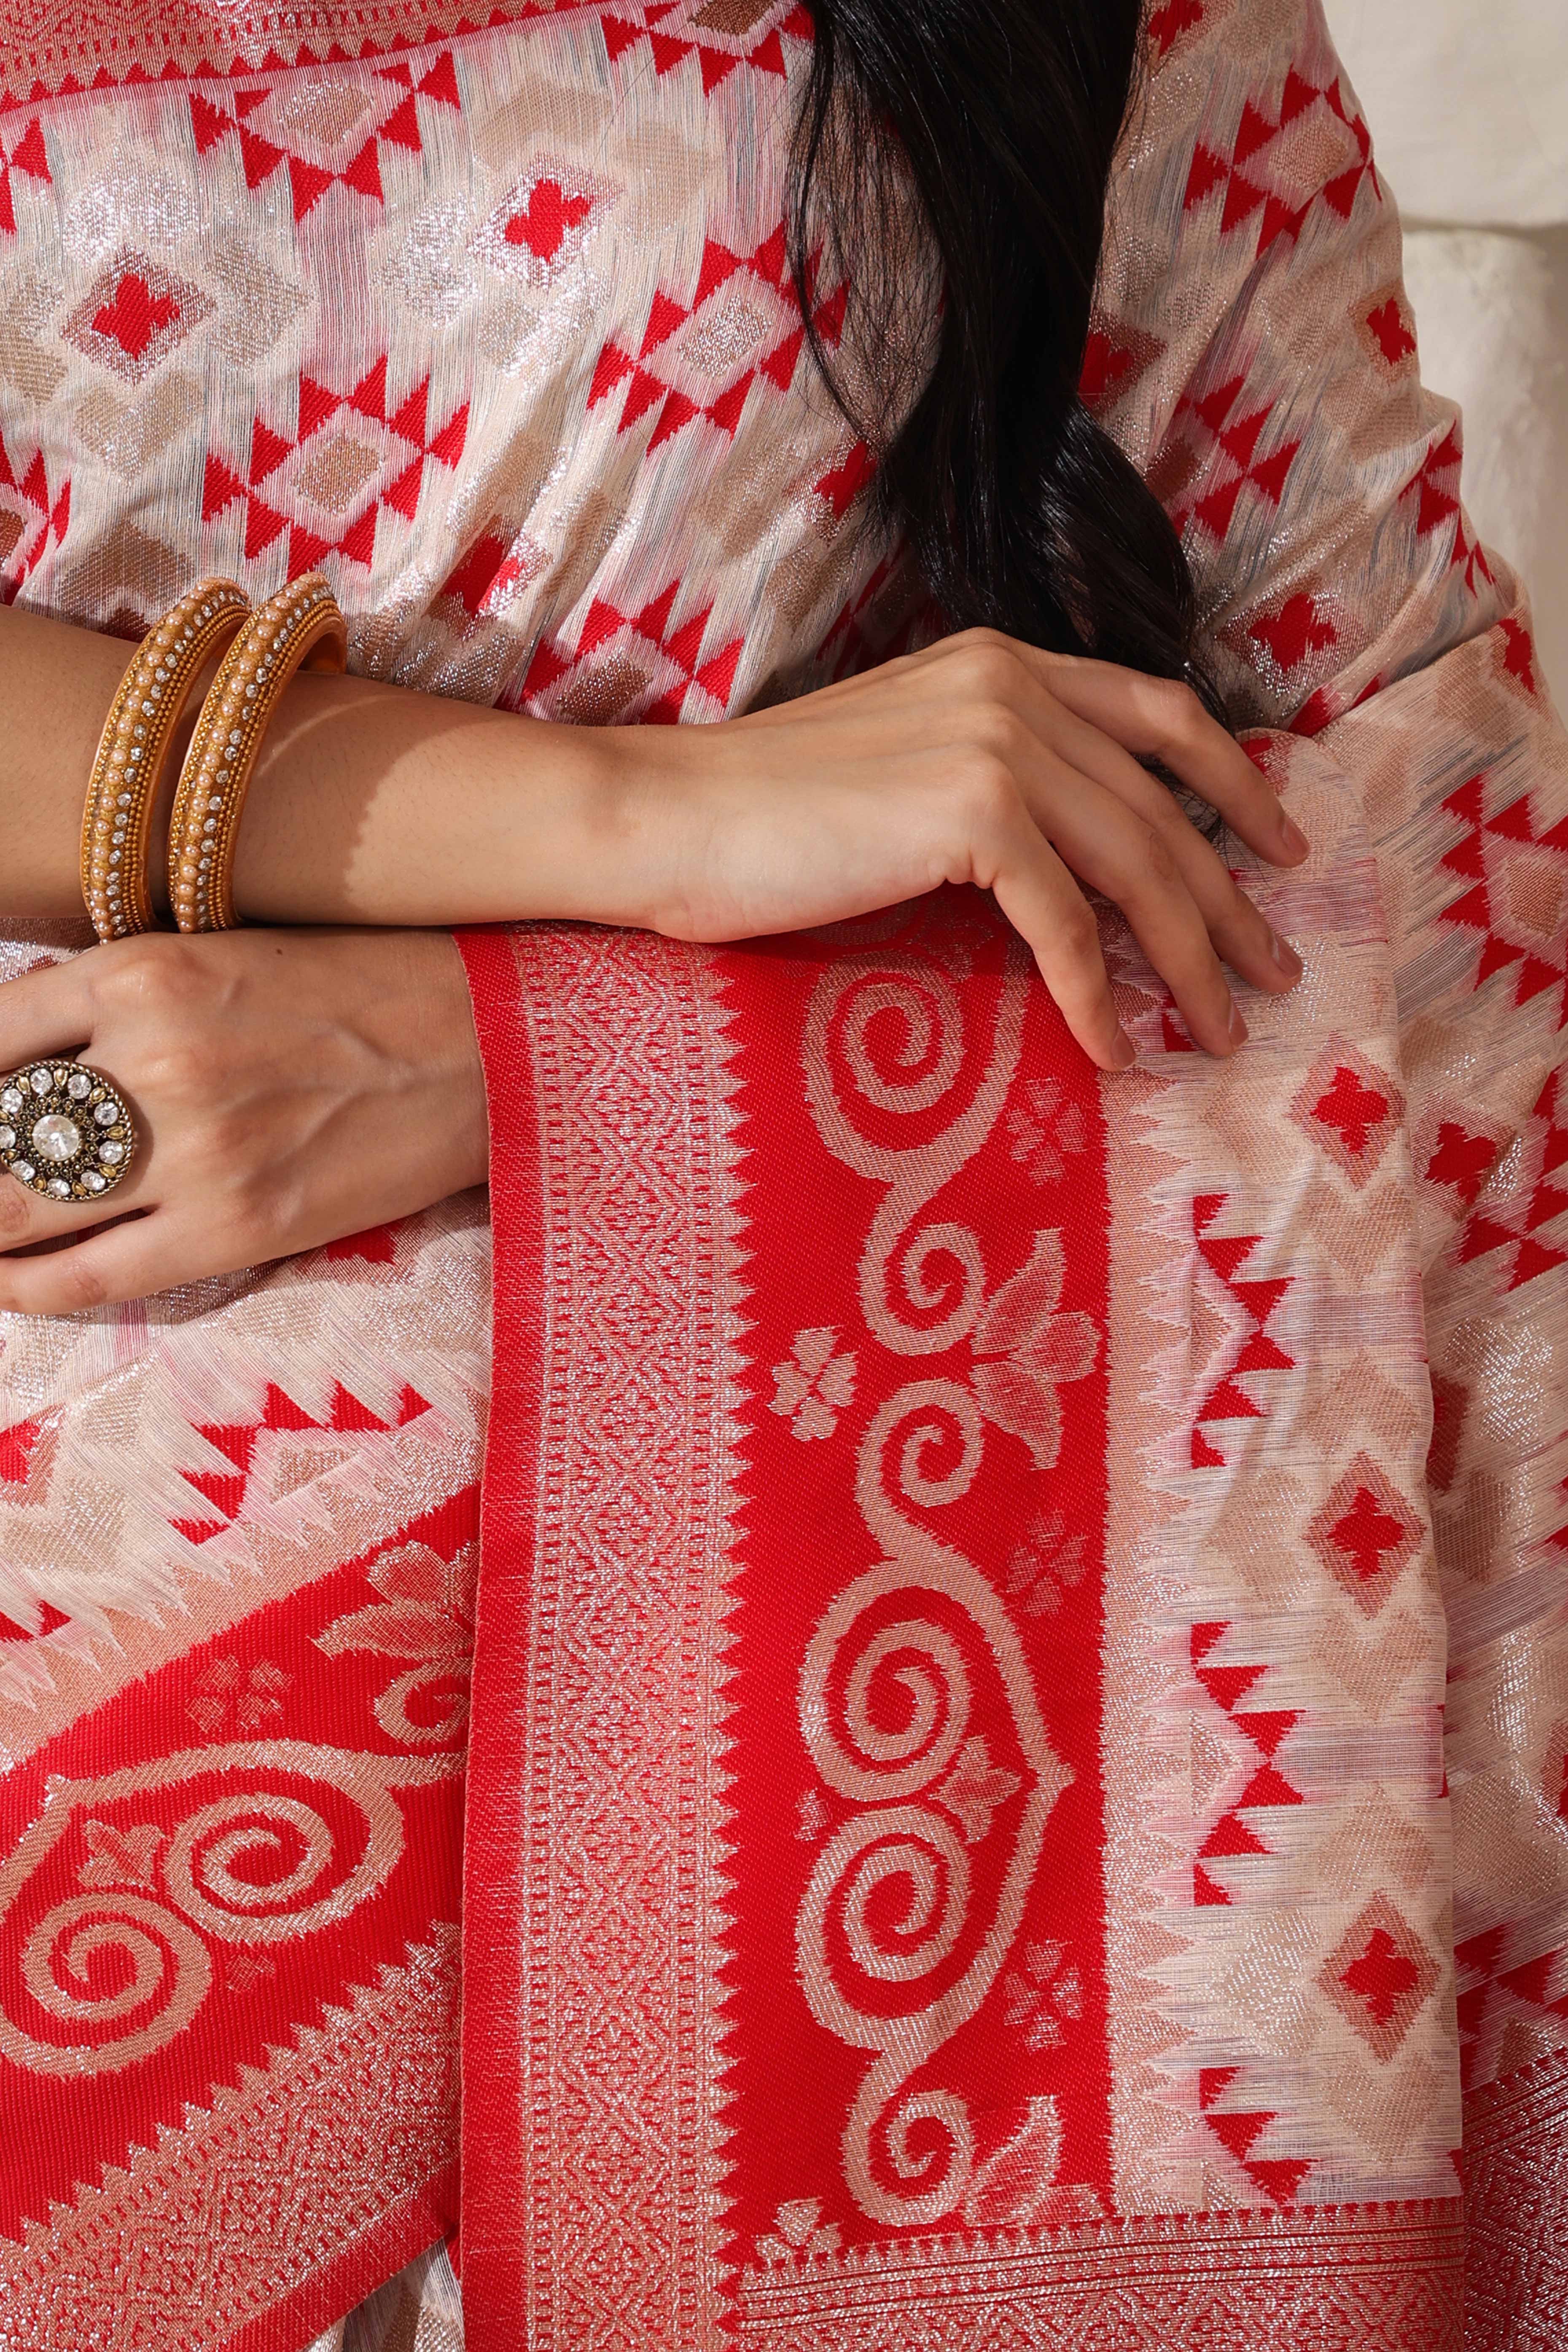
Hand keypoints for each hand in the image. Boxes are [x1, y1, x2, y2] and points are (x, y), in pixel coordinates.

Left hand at [0, 928, 485, 1312]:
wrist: (485, 1045)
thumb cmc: (353, 989)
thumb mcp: (212, 955)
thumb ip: (107, 1001)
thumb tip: (10, 1058)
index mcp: (141, 972)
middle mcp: (153, 1059)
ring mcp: (195, 1154)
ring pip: (15, 1212)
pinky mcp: (237, 1229)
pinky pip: (88, 1279)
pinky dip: (24, 1287)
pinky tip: (9, 1281)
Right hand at [596, 628, 1307, 1069]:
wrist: (665, 818)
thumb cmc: (761, 817)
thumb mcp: (903, 772)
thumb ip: (993, 784)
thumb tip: (1068, 864)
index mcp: (1001, 664)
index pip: (1157, 713)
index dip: (1234, 781)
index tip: (1281, 844)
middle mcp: (1014, 685)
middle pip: (1165, 804)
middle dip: (1231, 898)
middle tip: (1275, 970)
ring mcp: (996, 742)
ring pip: (1136, 866)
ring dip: (1192, 959)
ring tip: (1222, 1029)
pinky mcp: (972, 812)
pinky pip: (1066, 924)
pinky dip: (1099, 995)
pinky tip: (1117, 1049)